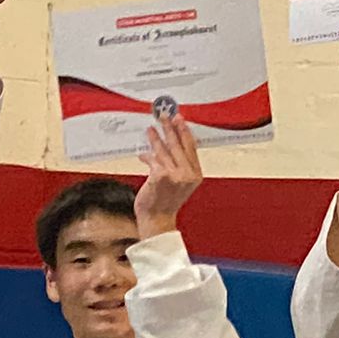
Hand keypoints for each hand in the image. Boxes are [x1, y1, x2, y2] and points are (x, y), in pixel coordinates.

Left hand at [135, 114, 201, 238]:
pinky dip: (147, 155)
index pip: (191, 147)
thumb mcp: (180, 184)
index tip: (179, 119)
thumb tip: (168, 146)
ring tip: (150, 130)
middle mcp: (187, 174)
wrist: (157, 220)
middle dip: (170, 128)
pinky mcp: (160, 176)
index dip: (184, 131)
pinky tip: (143, 152)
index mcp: (195, 175)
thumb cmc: (165, 204)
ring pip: (164, 150)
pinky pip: (152, 159)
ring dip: (156, 138)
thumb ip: (178, 166)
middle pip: (178, 144)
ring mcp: (174, 175)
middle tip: (164, 117)